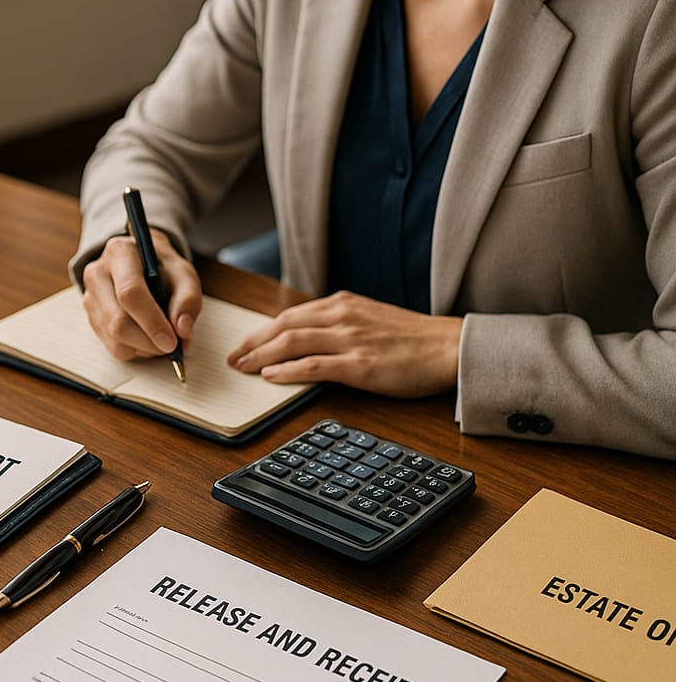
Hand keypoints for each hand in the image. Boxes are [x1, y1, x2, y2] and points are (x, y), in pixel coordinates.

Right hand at [81, 230, 202, 360]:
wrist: (141, 262)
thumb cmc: (163, 267)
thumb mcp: (183, 273)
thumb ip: (188, 299)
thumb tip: (182, 331)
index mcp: (120, 253)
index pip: (130, 293)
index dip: (152, 322)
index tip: (172, 342)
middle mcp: (98, 274)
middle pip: (118, 321)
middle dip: (149, 341)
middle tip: (172, 346)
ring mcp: (90, 297)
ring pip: (115, 338)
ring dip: (145, 347)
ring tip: (162, 337)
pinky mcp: (91, 317)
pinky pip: (113, 346)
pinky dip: (137, 349)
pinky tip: (147, 336)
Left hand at [226, 290, 461, 397]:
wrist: (448, 347)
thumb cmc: (411, 338)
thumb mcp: (368, 318)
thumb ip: (337, 324)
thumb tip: (305, 339)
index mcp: (342, 304)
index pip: (289, 315)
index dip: (261, 331)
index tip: (244, 344)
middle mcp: (341, 317)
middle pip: (283, 326)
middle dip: (252, 343)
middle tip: (232, 359)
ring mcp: (350, 340)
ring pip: (292, 343)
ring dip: (261, 356)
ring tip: (243, 368)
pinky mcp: (360, 364)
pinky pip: (314, 366)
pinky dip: (288, 370)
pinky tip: (272, 377)